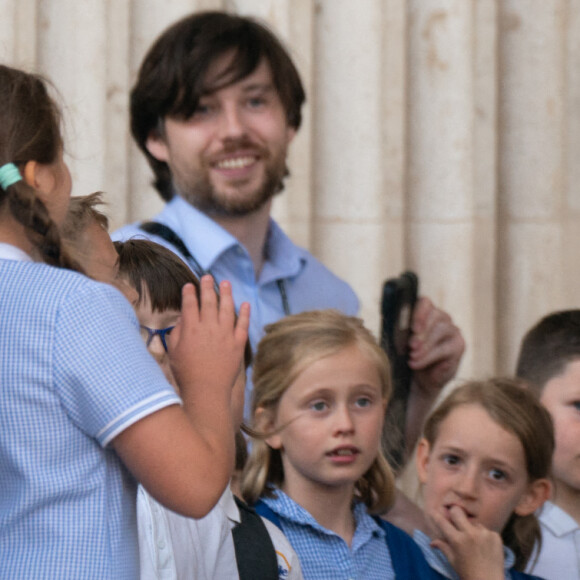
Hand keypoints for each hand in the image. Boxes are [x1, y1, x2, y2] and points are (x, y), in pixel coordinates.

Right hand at [167, 276, 249, 399]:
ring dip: (226, 294)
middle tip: (208, 277)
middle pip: (209, 301)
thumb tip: (183, 319)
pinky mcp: (238, 343)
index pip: (190, 305)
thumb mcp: (173, 351)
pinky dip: (244, 313)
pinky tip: (245, 304)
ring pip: (227, 308)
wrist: (207, 390)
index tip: (189, 286)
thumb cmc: (186, 373)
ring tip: (225, 283)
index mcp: (191, 329)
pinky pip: (242, 324)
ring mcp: (225, 334)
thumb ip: (177, 332)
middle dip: (207, 287)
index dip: (189, 294)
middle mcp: (209, 327)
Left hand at [408, 297, 464, 394]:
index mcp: (425, 312)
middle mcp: (442, 318)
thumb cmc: (408, 354)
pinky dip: (428, 358)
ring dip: (425, 346)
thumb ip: (399, 332)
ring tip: (412, 357)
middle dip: (422, 332)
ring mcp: (453, 331)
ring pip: (440, 331)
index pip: (425, 303)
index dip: (419, 313)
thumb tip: (394, 326)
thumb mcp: (401, 343)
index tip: (413, 328)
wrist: (421, 378)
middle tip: (411, 346)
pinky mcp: (459, 346)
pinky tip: (416, 364)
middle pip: (435, 316)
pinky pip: (444, 349)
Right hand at [430, 506, 503, 579]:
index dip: (436, 516)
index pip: (443, 522)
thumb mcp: (453, 561)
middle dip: (454, 514)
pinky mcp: (496, 536)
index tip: (433, 511)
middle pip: (458, 512)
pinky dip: (483, 536)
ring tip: (474, 542)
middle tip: (455, 520)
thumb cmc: (468, 574)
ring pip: (473, 522)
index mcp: (457, 540)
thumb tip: (432, 542)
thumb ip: (443, 547)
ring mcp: (484, 533)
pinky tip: (484, 546)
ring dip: (471, 528)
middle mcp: (470, 533)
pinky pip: (485, 530)